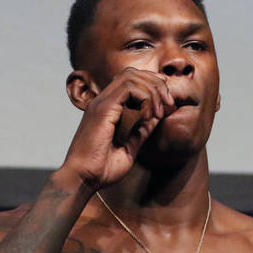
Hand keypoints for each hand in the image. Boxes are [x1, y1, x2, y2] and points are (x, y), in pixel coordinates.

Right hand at [63, 67, 175, 188]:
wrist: (83, 179)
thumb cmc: (102, 169)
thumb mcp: (130, 148)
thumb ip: (141, 131)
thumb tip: (157, 117)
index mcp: (107, 108)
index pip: (130, 80)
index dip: (151, 85)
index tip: (165, 103)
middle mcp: (103, 101)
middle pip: (133, 73)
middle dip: (156, 84)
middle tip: (168, 105)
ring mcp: (101, 103)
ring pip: (132, 76)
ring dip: (153, 91)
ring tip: (160, 112)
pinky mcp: (103, 108)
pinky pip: (129, 88)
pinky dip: (145, 98)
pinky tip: (148, 117)